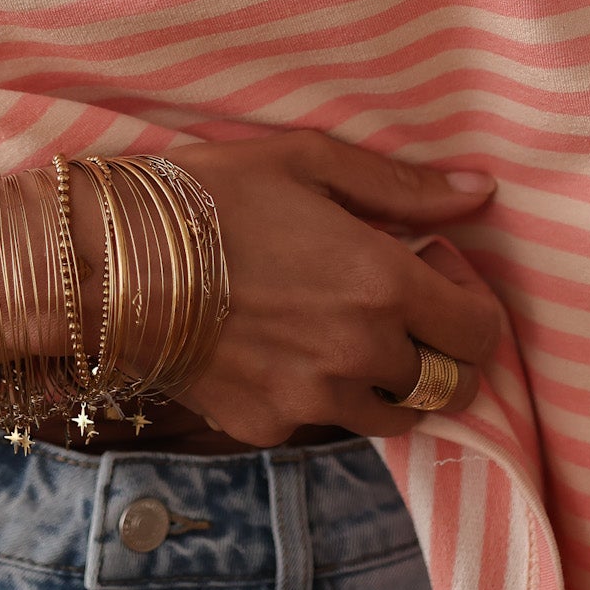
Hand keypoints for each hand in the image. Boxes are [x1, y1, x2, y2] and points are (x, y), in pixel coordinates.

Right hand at [163, 131, 501, 446]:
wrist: (108, 264)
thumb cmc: (208, 195)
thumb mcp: (305, 162)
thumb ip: (401, 186)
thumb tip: (480, 192)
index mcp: (380, 284)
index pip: (481, 336)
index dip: (470, 305)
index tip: (433, 273)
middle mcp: (358, 354)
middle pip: (449, 387)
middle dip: (439, 350)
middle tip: (395, 305)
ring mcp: (311, 401)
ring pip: (392, 416)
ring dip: (386, 380)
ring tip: (338, 327)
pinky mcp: (266, 427)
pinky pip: (321, 421)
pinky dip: (319, 393)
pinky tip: (280, 344)